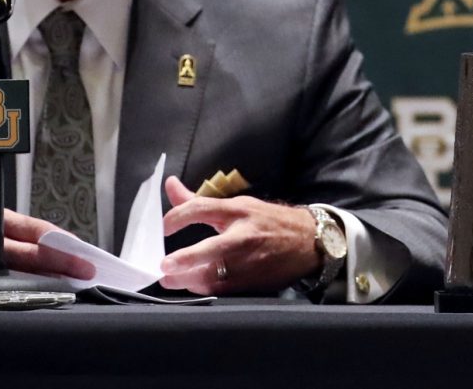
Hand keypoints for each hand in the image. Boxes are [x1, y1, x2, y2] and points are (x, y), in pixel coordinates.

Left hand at [156, 175, 320, 294]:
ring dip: (188, 279)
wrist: (308, 243)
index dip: (178, 216)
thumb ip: (199, 200)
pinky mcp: (252, 282)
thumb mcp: (238, 205)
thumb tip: (169, 184)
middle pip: (212, 248)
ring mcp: (249, 262)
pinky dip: (203, 288)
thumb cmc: (268, 221)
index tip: (163, 227)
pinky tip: (190, 285)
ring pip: (215, 275)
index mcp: (239, 211)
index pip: (203, 208)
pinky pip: (222, 289)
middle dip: (187, 259)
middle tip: (164, 266)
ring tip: (169, 279)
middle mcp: (243, 236)